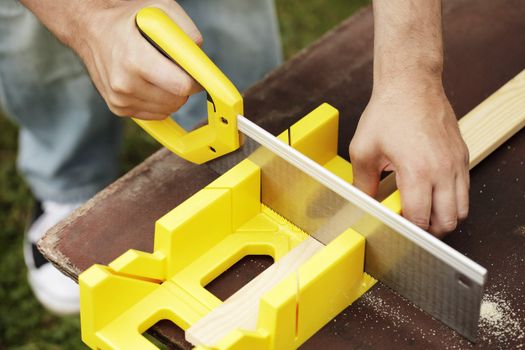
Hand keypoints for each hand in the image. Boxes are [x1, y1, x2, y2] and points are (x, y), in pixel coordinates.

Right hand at [64, 0, 202, 119]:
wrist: (89, 29)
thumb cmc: (126, 18)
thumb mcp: (158, 10)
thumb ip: (185, 30)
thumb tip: (200, 55)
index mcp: (134, 59)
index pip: (180, 85)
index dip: (196, 81)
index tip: (199, 75)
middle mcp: (124, 83)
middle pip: (176, 100)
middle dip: (184, 88)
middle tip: (179, 70)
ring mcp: (119, 98)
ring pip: (167, 110)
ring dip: (172, 95)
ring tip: (162, 73)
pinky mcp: (118, 108)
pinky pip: (155, 114)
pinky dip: (160, 102)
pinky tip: (151, 83)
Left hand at [349, 75, 469, 236]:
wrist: (411, 84)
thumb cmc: (388, 113)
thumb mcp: (364, 150)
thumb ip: (363, 183)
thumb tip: (363, 203)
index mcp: (418, 171)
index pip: (420, 219)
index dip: (407, 230)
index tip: (395, 228)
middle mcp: (444, 170)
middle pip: (448, 221)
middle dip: (429, 230)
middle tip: (410, 225)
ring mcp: (457, 163)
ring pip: (462, 209)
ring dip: (443, 217)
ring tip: (422, 211)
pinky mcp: (463, 156)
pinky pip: (464, 190)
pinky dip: (452, 200)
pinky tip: (431, 192)